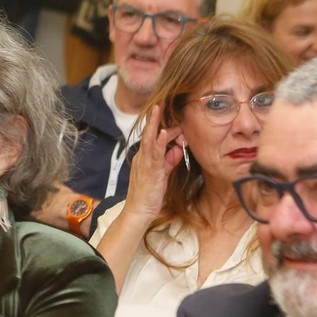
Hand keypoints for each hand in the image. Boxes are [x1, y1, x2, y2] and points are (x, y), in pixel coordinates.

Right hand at [124, 105, 184, 219]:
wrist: (138, 211)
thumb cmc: (148, 195)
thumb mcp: (162, 174)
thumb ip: (169, 161)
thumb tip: (177, 149)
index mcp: (144, 158)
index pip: (153, 139)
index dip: (164, 129)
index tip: (176, 124)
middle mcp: (142, 158)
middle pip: (149, 135)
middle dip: (154, 119)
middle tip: (161, 104)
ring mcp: (145, 163)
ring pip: (149, 140)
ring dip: (154, 124)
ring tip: (157, 109)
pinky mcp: (150, 171)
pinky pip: (155, 154)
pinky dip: (159, 142)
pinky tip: (163, 132)